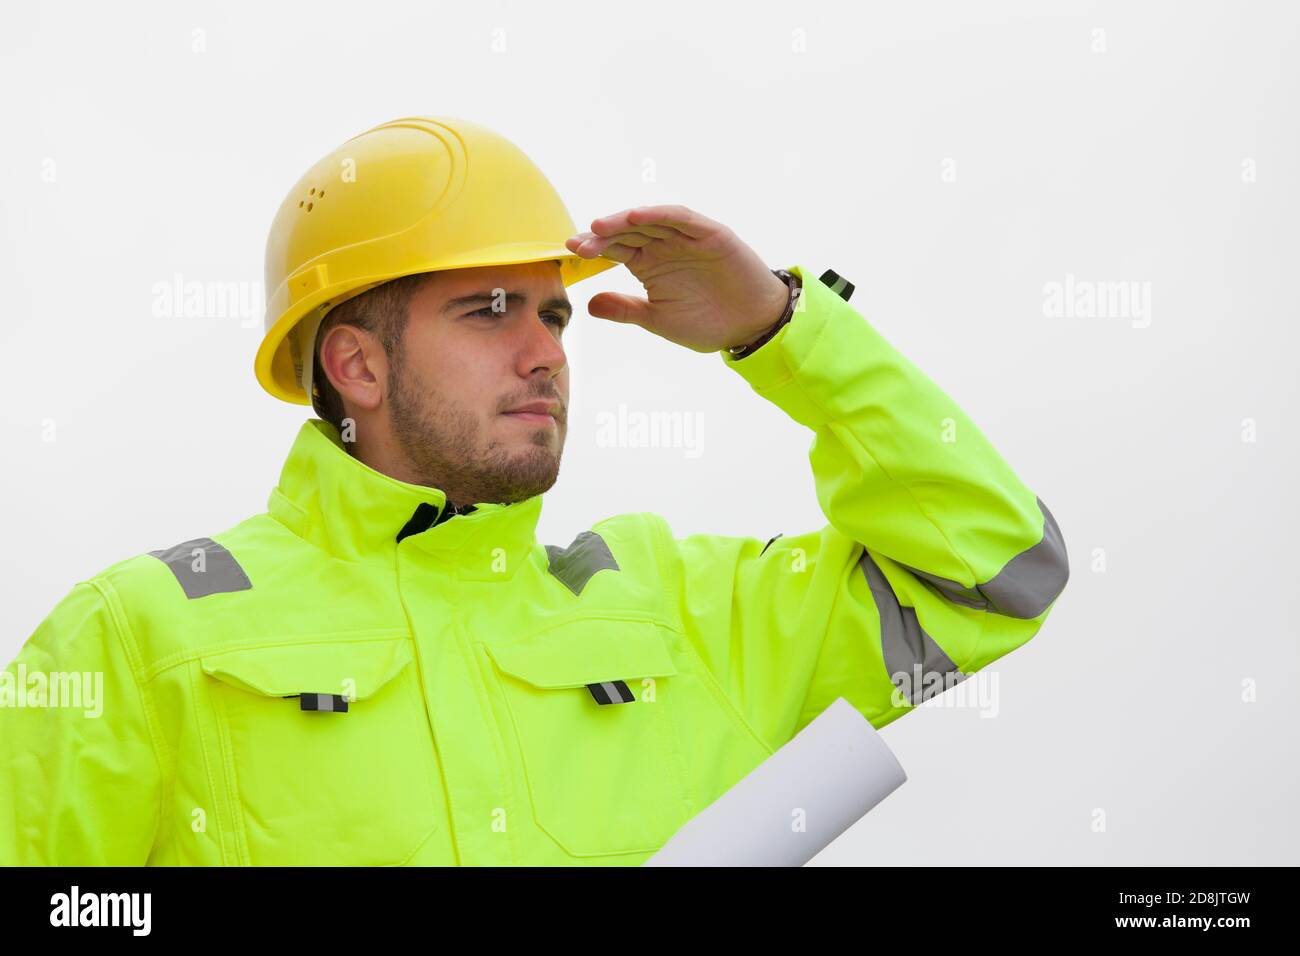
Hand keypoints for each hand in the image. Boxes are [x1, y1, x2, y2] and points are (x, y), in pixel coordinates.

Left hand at [565, 205, 790, 352]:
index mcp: (649, 264)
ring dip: (624, 221)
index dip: (593, 248)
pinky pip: (681, 218)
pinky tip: (637, 217)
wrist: (751, 326)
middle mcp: (664, 245)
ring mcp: (686, 237)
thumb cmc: (708, 322)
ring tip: (600, 226)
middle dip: (602, 236)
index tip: (569, 252)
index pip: (615, 249)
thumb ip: (626, 309)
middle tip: (578, 243)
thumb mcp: (658, 319)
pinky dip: (659, 214)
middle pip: (627, 233)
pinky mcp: (709, 233)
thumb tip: (589, 305)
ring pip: (650, 221)